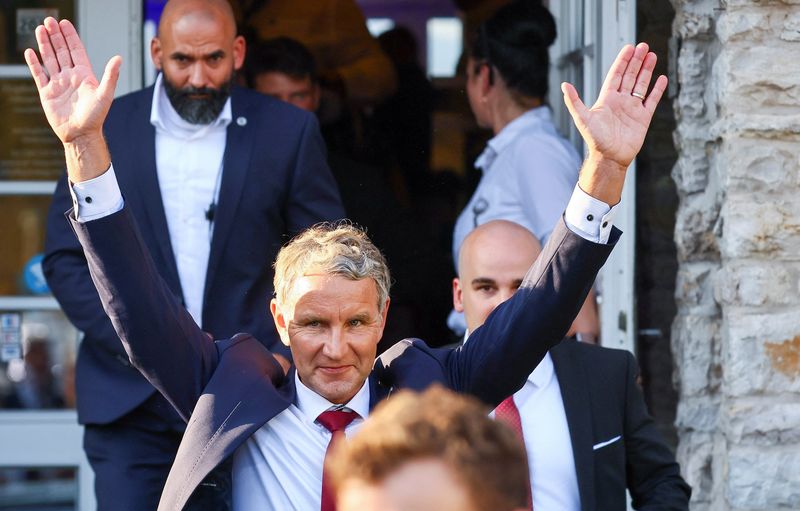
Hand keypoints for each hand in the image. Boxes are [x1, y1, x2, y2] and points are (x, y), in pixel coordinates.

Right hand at [24, 17, 120, 180]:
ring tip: (39, 29)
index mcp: (84, 75)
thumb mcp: (105, 94)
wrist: (81, 134)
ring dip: (45, 45)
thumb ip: (110, 76)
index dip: (70, 37)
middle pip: (61, 51)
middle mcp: (71, 77)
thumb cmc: (95, 117)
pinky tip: (30, 52)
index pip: (76, 50)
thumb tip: (119, 58)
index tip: (64, 23)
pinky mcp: (47, 93)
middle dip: (55, 36)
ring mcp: (58, 84)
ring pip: (50, 59)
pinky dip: (34, 64)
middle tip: (49, 20)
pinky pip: (39, 75)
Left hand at [561, 43, 666, 204]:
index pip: (616, 75)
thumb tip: (564, 85)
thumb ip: (574, 101)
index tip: (629, 48)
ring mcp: (632, 109)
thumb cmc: (595, 139)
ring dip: (647, 71)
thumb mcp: (583, 118)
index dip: (622, 61)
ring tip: (652, 55)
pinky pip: (651, 100)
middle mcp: (620, 101)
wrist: (610, 157)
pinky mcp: (643, 118)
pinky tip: (661, 78)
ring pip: (641, 85)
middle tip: (643, 46)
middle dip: (636, 61)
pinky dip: (657, 90)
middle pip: (630, 76)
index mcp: (607, 99)